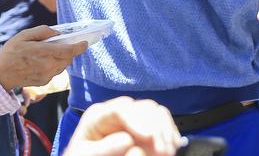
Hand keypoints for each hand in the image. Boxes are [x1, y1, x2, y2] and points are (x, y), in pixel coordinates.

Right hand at [0, 25, 85, 90]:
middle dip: (69, 50)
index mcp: (44, 52)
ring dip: (61, 58)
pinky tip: (42, 61)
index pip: (69, 51)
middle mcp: (48, 66)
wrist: (0, 74)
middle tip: (63, 43)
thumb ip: (43, 32)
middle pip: (68, 58)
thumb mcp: (24, 35)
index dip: (79, 47)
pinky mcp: (44, 82)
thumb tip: (58, 34)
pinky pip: (55, 72)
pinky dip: (54, 65)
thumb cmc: (11, 52)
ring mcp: (46, 76)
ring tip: (50, 52)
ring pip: (63, 66)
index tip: (85, 42)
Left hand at [64, 97, 181, 155]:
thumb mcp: (86, 155)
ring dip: (166, 131)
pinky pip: (162, 122)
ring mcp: (133, 117)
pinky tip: (173, 146)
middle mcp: (118, 112)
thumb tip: (128, 140)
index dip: (138, 121)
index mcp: (99, 115)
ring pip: (156, 112)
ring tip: (168, 151)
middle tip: (163, 152)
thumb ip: (104, 149)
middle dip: (156, 129)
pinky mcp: (145, 126)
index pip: (121, 110)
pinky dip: (169, 133)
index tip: (150, 137)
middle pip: (143, 108)